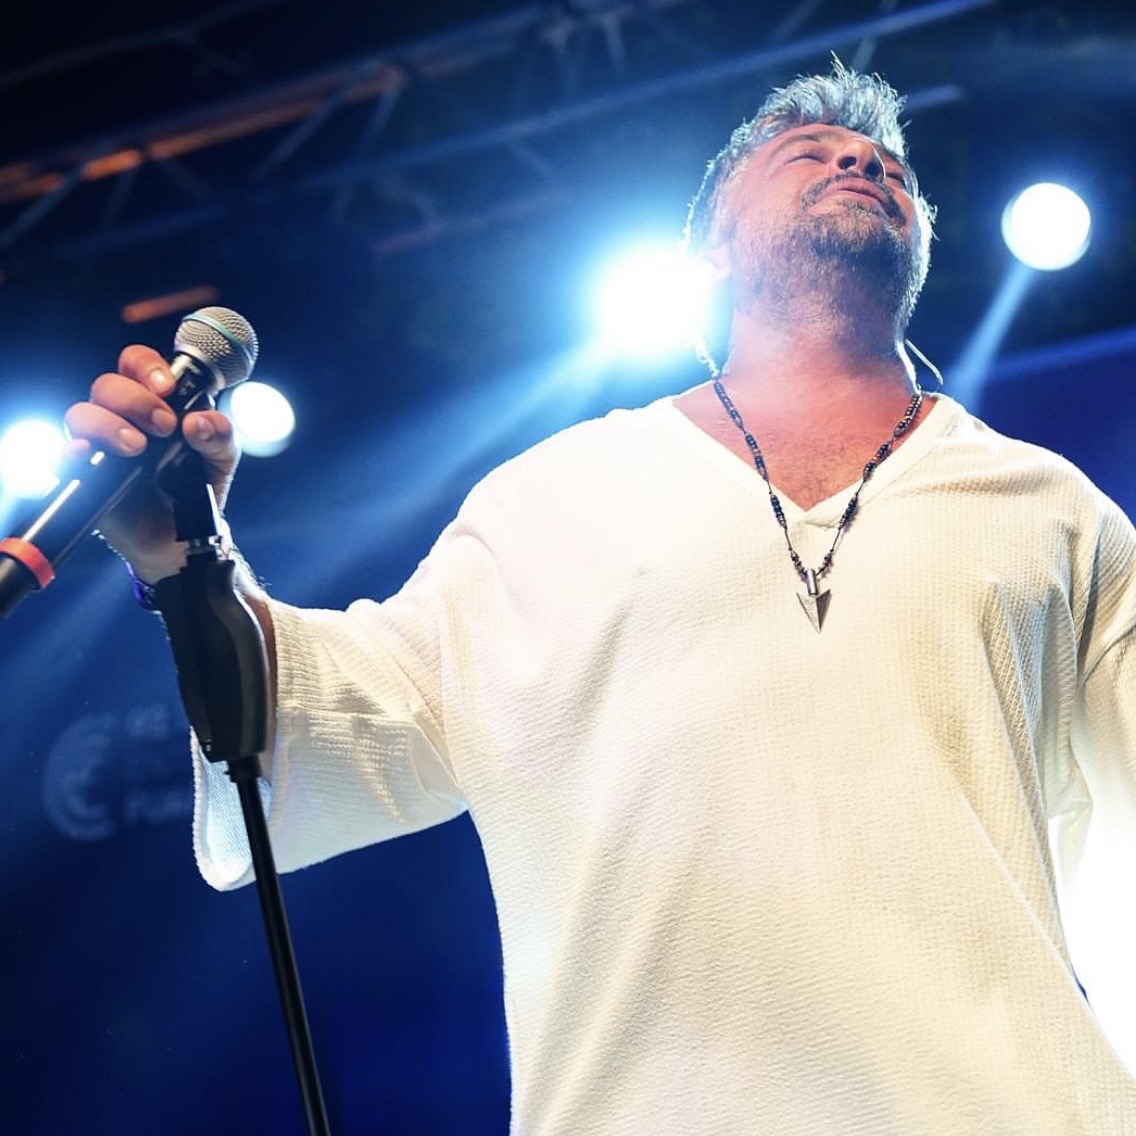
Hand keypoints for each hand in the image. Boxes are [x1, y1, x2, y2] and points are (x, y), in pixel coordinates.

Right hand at [62, 344, 240, 581]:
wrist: (184, 537)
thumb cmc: (197, 489)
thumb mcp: (221, 458)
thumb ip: (220, 435)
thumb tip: (200, 421)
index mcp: (153, 404)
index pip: (136, 364)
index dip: (147, 367)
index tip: (168, 388)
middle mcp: (121, 418)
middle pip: (107, 385)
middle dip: (136, 399)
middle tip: (164, 425)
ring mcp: (100, 445)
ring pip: (82, 413)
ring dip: (110, 424)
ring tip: (138, 448)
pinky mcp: (87, 475)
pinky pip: (66, 453)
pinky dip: (73, 450)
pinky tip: (89, 455)